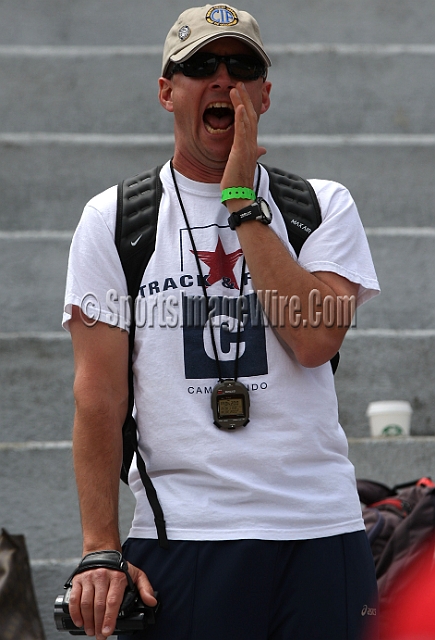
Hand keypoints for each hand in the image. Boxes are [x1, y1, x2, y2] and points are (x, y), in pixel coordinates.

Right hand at [68, 562, 156, 638]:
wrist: (102, 551)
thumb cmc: (119, 567)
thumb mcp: (136, 574)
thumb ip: (145, 588)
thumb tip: (152, 601)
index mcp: (117, 577)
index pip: (113, 601)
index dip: (109, 618)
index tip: (107, 631)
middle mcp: (102, 577)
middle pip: (98, 605)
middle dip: (98, 624)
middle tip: (99, 636)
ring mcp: (89, 578)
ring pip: (86, 603)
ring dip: (87, 621)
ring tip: (91, 631)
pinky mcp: (78, 580)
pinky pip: (74, 598)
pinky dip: (75, 612)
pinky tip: (79, 622)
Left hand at [221, 82, 266, 196]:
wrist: (240, 196)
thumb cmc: (239, 183)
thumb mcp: (244, 164)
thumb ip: (252, 154)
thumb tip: (262, 150)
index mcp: (251, 146)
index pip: (251, 121)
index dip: (247, 106)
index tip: (242, 93)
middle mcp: (252, 144)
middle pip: (251, 116)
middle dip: (245, 98)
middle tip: (239, 83)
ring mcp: (247, 147)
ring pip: (247, 120)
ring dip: (242, 102)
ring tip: (236, 88)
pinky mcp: (241, 151)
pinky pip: (242, 131)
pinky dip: (242, 118)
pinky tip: (240, 106)